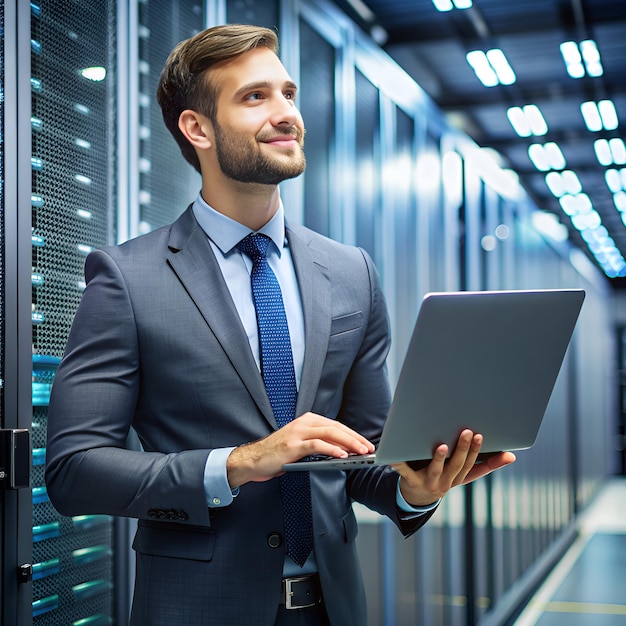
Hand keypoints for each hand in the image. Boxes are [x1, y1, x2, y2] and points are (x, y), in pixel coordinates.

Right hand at [226, 413, 373, 488]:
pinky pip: (316, 445)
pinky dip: (331, 449)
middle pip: (336, 427)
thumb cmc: (276, 455)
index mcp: (307, 421)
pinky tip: (342, 455)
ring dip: (348, 443)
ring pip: (329, 433)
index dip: (353, 434)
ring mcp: (298, 433)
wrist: (253, 460)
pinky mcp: (293, 445)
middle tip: (369, 448)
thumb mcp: (300, 446)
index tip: (366, 444)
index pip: (336, 425)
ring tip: (361, 452)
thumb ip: (318, 444)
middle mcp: (304, 423)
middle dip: (355, 438)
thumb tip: (342, 452)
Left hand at [391, 429, 515, 506]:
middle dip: (462, 448)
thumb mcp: (463, 473)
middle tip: (466, 432)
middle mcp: (446, 481)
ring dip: (440, 458)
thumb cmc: (443, 476)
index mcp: (459, 478)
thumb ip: (486, 464)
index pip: (472, 465)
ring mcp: (429, 482)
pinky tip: (396, 456)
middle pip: (457, 465)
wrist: (416, 497)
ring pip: (436, 470)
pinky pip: (405, 472)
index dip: (477, 452)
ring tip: (442, 446)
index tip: (480, 436)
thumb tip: (512, 456)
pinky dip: (400, 464)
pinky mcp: (410, 481)